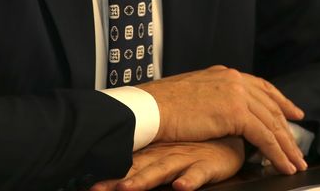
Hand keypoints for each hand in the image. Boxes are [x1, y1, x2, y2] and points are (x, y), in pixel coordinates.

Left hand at [90, 138, 246, 190]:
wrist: (230, 133)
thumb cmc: (198, 145)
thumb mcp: (170, 151)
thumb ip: (148, 161)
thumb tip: (122, 174)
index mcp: (154, 153)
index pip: (126, 165)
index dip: (108, 176)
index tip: (89, 187)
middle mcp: (165, 156)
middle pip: (137, 170)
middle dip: (117, 181)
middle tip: (96, 190)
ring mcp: (185, 159)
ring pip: (162, 170)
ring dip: (144, 180)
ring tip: (127, 188)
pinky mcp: (207, 164)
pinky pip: (198, 173)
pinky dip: (190, 179)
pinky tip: (181, 186)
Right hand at [140, 66, 306, 173]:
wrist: (150, 109)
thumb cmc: (160, 107)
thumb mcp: (191, 94)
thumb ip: (211, 99)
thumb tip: (217, 110)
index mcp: (224, 74)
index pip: (261, 87)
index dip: (280, 101)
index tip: (294, 113)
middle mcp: (235, 80)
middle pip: (271, 106)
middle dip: (287, 129)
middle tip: (298, 147)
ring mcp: (237, 94)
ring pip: (271, 124)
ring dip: (286, 147)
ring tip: (296, 164)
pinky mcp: (236, 113)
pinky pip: (264, 137)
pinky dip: (277, 154)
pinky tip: (283, 166)